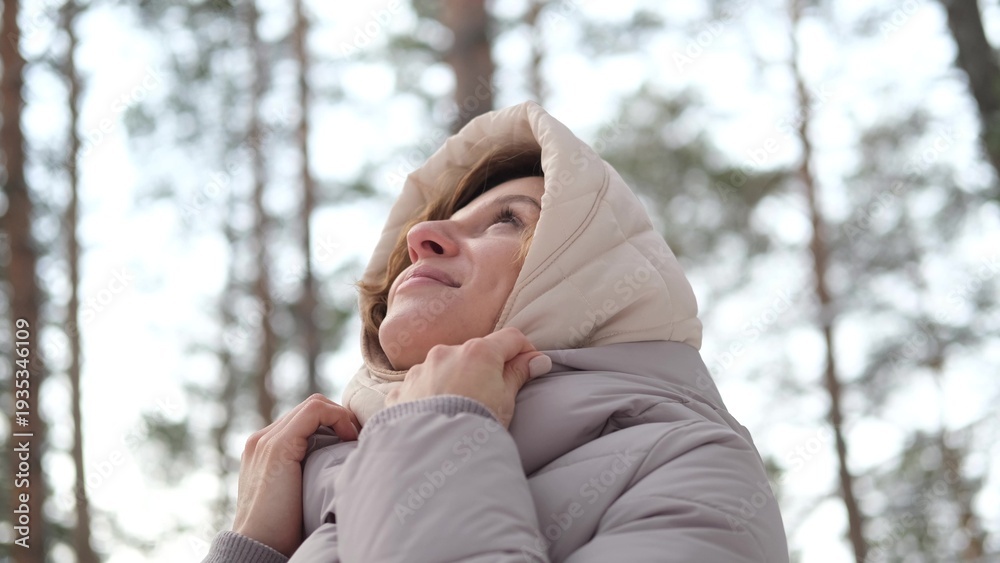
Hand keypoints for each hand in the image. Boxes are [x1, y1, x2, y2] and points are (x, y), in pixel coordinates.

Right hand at [232, 394, 359, 556]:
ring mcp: (267, 440)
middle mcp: (262, 439)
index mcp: (263, 449)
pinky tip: (349, 438)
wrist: (260, 546)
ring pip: (314, 405)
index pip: (303, 419)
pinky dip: (338, 418)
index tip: (352, 441)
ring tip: (355, 439)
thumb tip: (337, 465)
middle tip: (358, 438)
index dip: (332, 423)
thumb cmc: (281, 529)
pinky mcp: (279, 445)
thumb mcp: (294, 493)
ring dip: (341, 417)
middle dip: (339, 418)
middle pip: (310, 408)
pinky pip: (314, 411)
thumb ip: (304, 472)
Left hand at [385, 327, 551, 428]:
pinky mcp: (401, 392)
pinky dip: (429, 396)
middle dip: (485, 369)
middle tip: (492, 396)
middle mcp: (445, 353)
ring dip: (454, 381)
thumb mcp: (506, 400)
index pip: (510, 339)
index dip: (524, 351)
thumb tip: (538, 361)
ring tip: (459, 410)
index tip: (530, 367)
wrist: (434, 455)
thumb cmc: (476, 426)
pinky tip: (434, 417)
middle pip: (473, 353)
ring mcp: (420, 371)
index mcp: (478, 352)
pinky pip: (419, 386)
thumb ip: (519, 375)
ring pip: (443, 368)